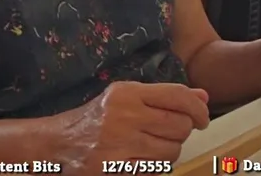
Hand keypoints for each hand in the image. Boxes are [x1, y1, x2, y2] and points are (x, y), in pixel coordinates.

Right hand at [53, 81, 210, 173]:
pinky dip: (153, 168)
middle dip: (179, 133)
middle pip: (180, 126)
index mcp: (126, 93)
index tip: (201, 119)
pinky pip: (156, 171)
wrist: (57, 145)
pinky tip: (138, 161)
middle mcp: (124, 116)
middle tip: (165, 134)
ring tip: (147, 148)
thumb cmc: (94, 119)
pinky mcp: (117, 170)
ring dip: (166, 153)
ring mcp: (121, 145)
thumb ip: (163, 97)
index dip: (198, 109)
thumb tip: (203, 96)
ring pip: (171, 153)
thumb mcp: (124, 98)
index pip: (178, 96)